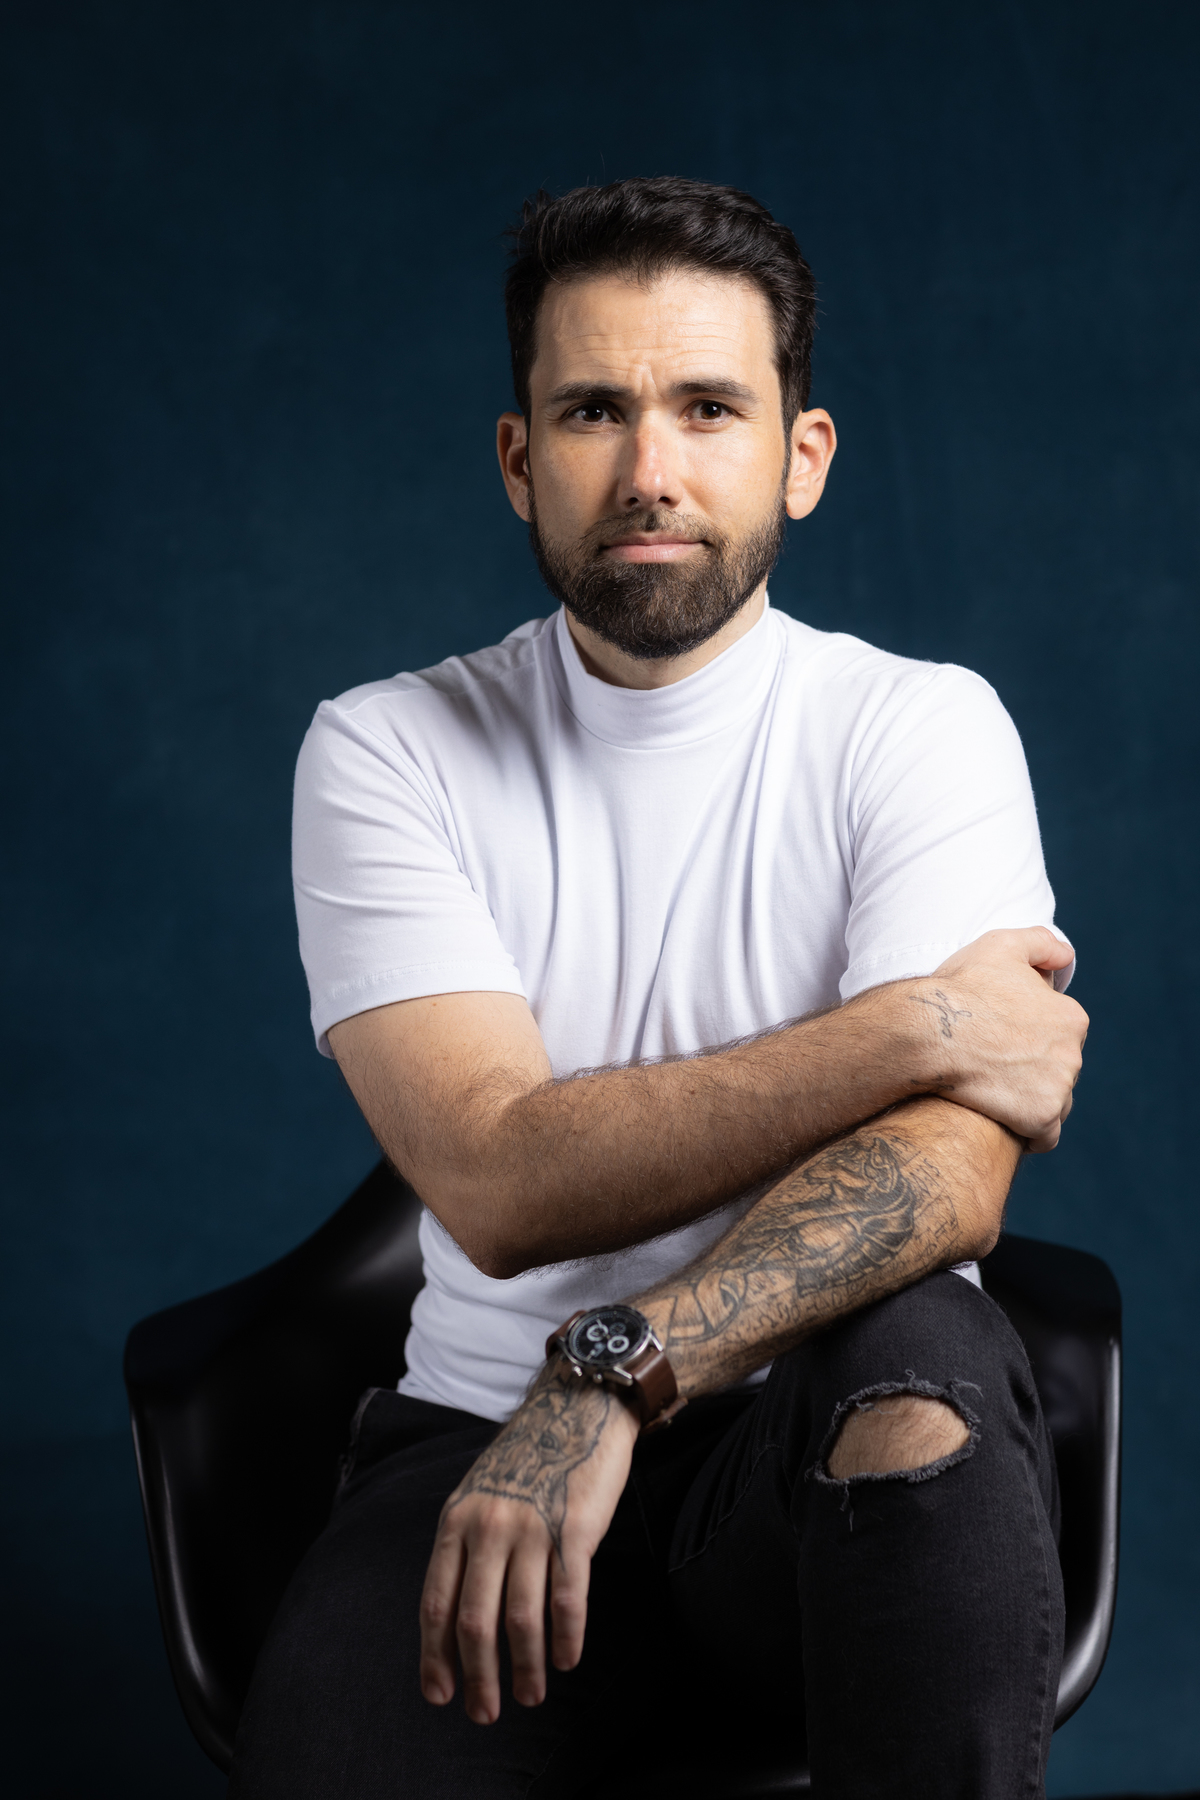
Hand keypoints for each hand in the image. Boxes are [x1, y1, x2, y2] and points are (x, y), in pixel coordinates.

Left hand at [419, 1361, 638, 1723]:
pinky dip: (566, 1638)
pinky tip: (566, 1661)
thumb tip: (454, 1622)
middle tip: (484, 1713)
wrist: (576, 1410)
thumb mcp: (477, 1496)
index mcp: (456, 1521)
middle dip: (477, 1676)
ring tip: (530, 1697)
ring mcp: (532, 1528)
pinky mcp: (574, 1529)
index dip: (435, 1656)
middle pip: (474, 1620)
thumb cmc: (526, 1461)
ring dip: (524, 1668)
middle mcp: (488, 1526)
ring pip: (521, 1618)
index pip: (435, 1602)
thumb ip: (464, 1548)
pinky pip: (568, 1598)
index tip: (440, 1694)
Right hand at [907, 927, 1087, 1151]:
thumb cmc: (960, 989)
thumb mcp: (1000, 946)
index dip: (1032, 1035)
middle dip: (1034, 1069)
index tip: (1003, 1038)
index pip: (1062, 1034)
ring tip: (995, 1094)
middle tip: (994, 1066)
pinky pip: (1045, 1135)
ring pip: (1055, 1101)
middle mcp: (1074, 1054)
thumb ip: (1041, 944)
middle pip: (1060, 1069)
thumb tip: (1067, 958)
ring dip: (1033, 1100)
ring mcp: (1060, 1089)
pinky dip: (1030, 1132)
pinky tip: (1006, 1121)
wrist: (930, 1034)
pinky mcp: (1040, 1118)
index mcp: (1071, 1017)